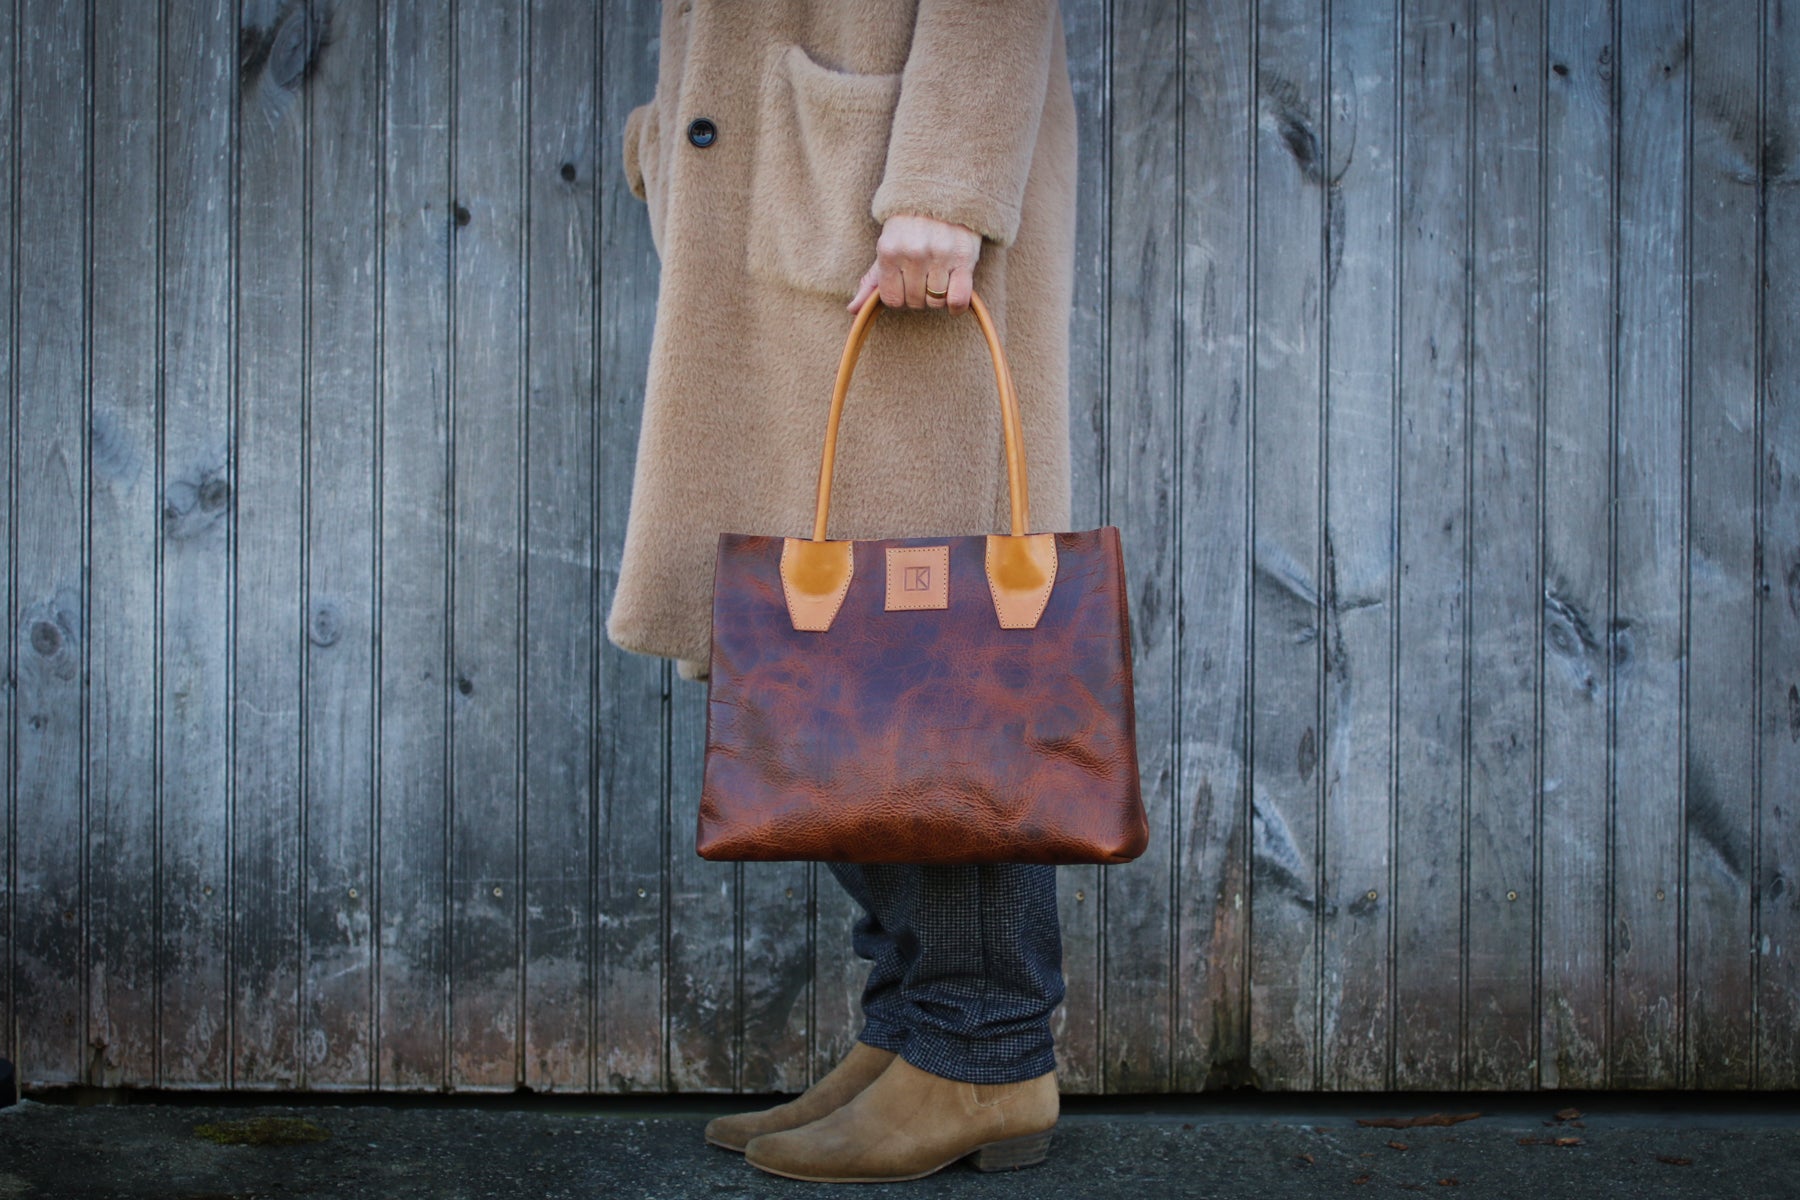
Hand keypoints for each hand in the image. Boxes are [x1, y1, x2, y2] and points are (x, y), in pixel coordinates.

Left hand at [848, 214, 980, 314]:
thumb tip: (853, 310)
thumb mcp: (887, 249)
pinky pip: (957, 299)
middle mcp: (913, 253)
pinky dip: (956, 305)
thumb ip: (871, 281)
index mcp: (889, 251)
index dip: (899, 298)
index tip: (905, 286)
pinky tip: (953, 296)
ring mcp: (939, 255)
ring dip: (938, 297)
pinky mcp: (963, 258)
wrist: (942, 195)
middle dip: (918, 296)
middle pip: (914, 302)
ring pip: (936, 302)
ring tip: (939, 278)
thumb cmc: (910, 227)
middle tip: (924, 278)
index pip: (892, 300)